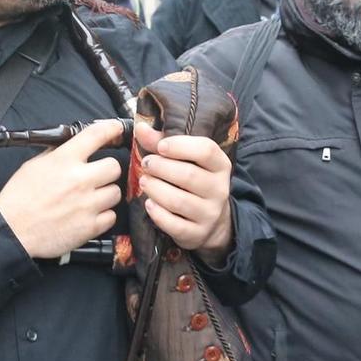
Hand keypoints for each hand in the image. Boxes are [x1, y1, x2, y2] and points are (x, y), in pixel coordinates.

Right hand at [0, 119, 124, 260]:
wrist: (12, 230)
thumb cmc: (19, 199)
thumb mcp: (34, 165)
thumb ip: (57, 154)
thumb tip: (73, 147)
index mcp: (63, 161)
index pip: (95, 135)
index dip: (111, 128)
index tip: (116, 129)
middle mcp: (79, 180)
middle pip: (114, 166)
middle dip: (107, 170)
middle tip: (98, 176)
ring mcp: (87, 204)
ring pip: (116, 192)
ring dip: (105, 194)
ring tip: (90, 199)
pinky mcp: (90, 226)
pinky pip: (111, 216)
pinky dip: (103, 216)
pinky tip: (89, 215)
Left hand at [135, 122, 233, 259]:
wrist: (212, 222)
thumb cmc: (193, 182)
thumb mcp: (185, 160)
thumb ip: (162, 142)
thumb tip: (140, 127)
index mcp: (220, 165)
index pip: (206, 150)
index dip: (180, 146)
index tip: (160, 147)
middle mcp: (219, 189)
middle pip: (189, 175)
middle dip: (162, 168)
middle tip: (146, 164)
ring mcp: (210, 213)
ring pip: (179, 201)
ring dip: (156, 189)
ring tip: (145, 182)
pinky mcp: (197, 234)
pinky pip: (174, 225)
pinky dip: (158, 214)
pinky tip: (149, 204)